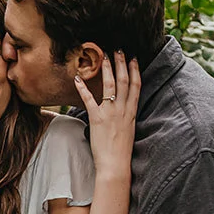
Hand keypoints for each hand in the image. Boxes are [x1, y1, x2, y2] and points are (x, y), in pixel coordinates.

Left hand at [73, 53, 140, 177]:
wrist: (116, 164)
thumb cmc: (122, 151)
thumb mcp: (128, 130)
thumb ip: (126, 117)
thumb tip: (122, 109)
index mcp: (132, 112)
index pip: (136, 86)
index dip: (135, 71)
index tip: (133, 58)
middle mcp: (123, 110)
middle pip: (124, 81)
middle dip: (121, 63)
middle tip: (118, 49)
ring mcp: (110, 113)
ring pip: (110, 86)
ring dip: (107, 69)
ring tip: (103, 56)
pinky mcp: (97, 119)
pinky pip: (89, 99)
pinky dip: (83, 88)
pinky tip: (77, 78)